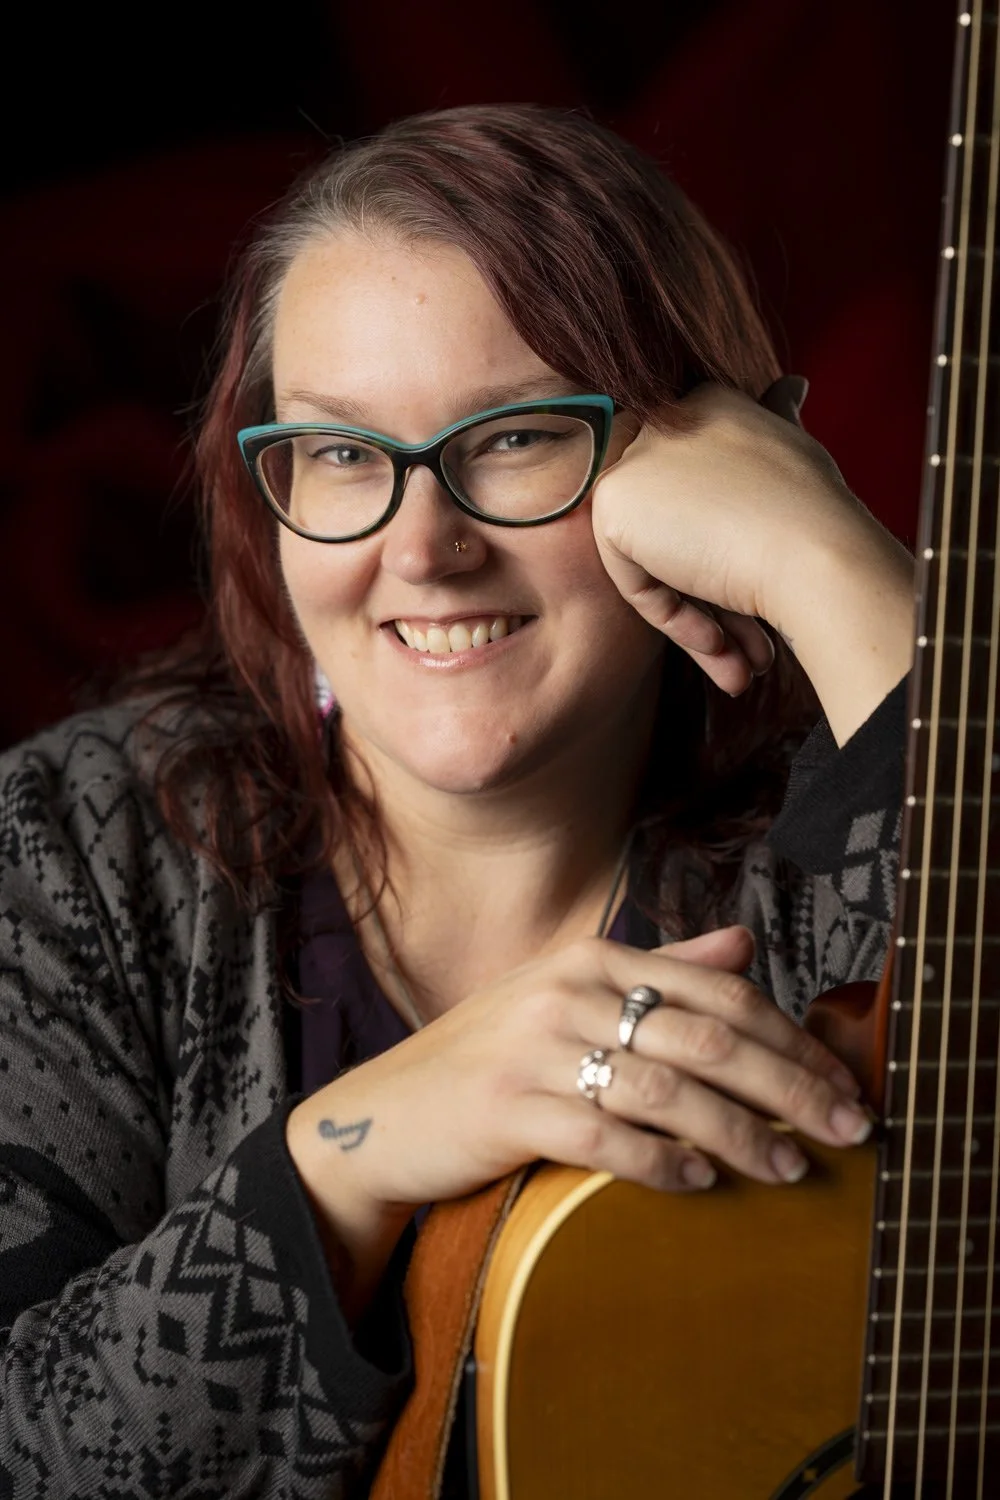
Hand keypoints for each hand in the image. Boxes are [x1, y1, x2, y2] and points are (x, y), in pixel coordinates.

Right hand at [287, 924, 869, 1297]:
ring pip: (670, 1091)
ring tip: (791, 1168)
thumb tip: (746, 944)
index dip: (793, 1037)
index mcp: (593, 956)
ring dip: (743, 1136)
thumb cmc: (493, 1056)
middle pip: (711, 1038)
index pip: (720, 991)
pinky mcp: (509, 1108)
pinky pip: (607, 1139)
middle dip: (794, 1087)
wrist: (387, 1114)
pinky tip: (701, 1184)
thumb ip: (659, 969)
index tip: (844, 1082)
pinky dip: (663, 1164)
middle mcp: (568, 990)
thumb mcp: (570, 995)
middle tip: (850, 1130)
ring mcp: (536, 1047)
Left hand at [590, 376, 859, 694]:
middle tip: (757, 650)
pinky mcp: (612, 502)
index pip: (701, 499)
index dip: (732, 553)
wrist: (815, 554)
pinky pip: (633, 580)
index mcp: (710, 401)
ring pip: (658, 562)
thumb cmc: (818, 516)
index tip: (764, 596)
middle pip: (676, 532)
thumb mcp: (797, 454)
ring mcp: (634, 461)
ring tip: (747, 667)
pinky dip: (675, 619)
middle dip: (718, 600)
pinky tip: (722, 644)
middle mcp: (666, 420)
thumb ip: (777, 424)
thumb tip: (792, 387)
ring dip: (706, 620)